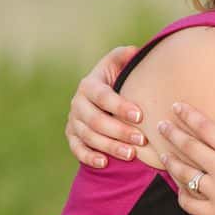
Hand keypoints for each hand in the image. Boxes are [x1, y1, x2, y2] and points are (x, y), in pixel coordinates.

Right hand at [66, 46, 143, 167]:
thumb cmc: (117, 77)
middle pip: (95, 120)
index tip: (140, 115)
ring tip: (131, 154)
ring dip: (110, 146)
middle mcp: (77, 102)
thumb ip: (125, 57)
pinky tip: (104, 162)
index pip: (102, 96)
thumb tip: (133, 51)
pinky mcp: (72, 136)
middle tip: (142, 139)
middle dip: (119, 130)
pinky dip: (88, 156)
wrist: (103, 94)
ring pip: (88, 136)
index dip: (119, 106)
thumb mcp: (119, 63)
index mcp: (89, 84)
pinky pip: (77, 148)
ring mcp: (73, 120)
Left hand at [161, 98, 214, 214]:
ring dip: (171, 163)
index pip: (206, 128)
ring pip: (185, 175)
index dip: (189, 115)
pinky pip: (191, 205)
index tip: (176, 106)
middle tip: (160, 126)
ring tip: (164, 155)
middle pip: (190, 148)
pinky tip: (179, 190)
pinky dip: (182, 196)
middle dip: (172, 134)